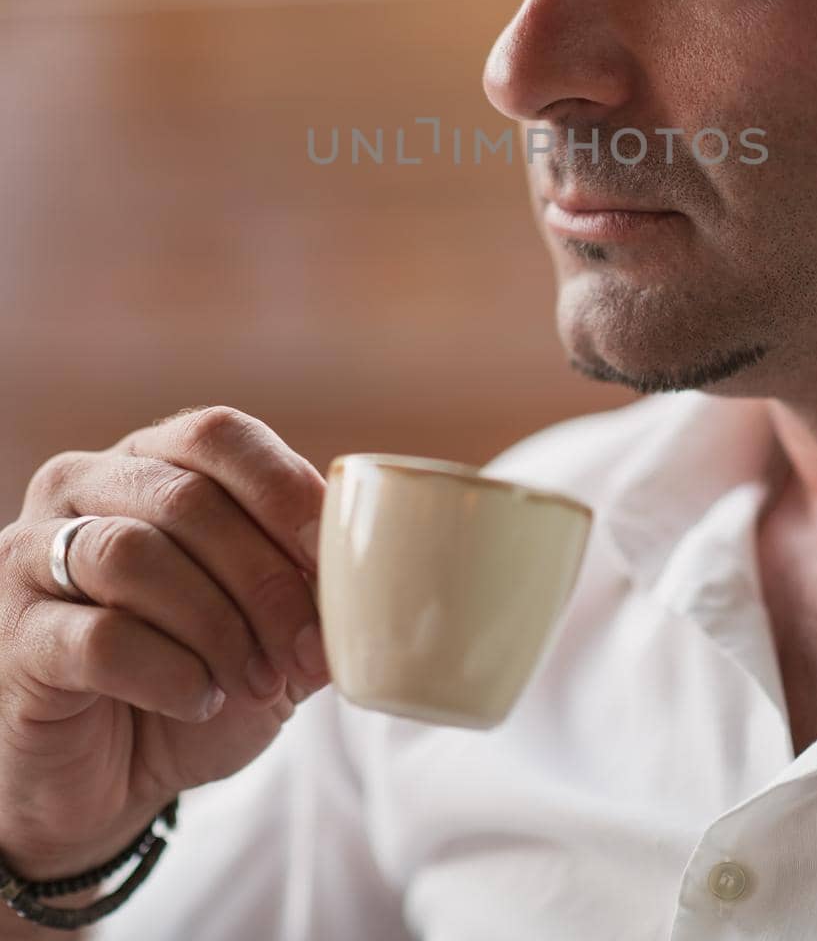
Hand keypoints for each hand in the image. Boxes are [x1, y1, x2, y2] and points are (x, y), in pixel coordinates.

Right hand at [0, 405, 328, 879]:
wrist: (105, 780)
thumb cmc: (195, 681)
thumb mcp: (269, 631)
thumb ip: (315, 595)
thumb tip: (380, 585)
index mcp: (149, 462)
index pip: (217, 434)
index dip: (282, 486)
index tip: (332, 553)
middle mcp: (82, 488)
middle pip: (186, 498)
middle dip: (264, 578)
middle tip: (305, 650)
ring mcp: (32, 556)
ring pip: (136, 556)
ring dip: (218, 627)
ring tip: (257, 683)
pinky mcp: (15, 635)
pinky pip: (99, 636)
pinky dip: (169, 671)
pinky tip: (199, 699)